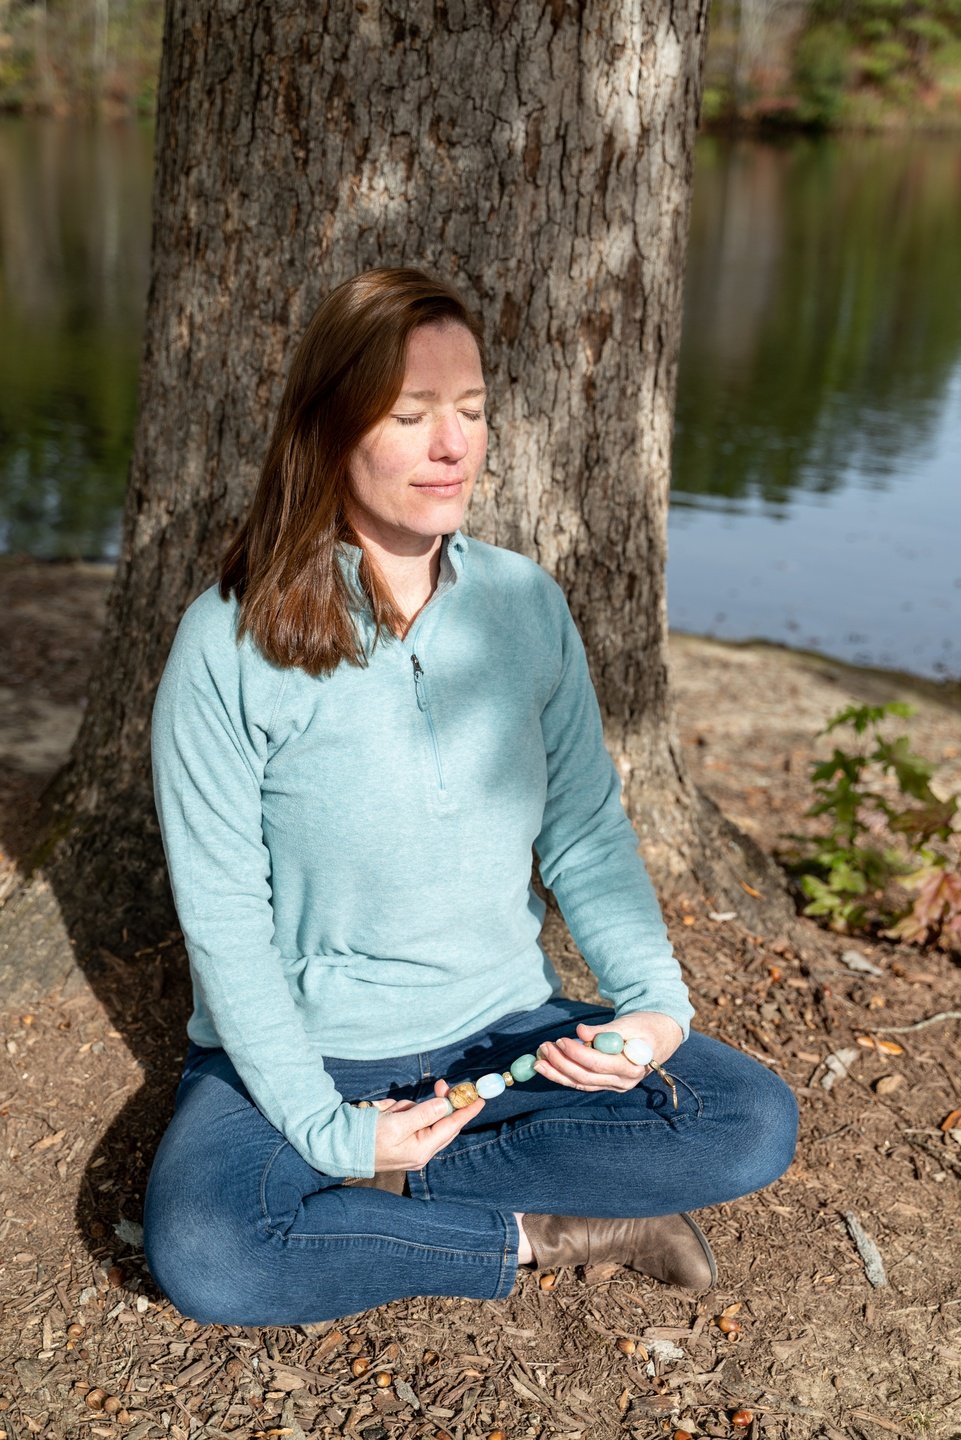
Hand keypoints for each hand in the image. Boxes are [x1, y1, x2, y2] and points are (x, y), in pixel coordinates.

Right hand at [370, 1078, 484, 1171]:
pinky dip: (400, 1111)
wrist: (341, 1147)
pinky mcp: (401, 1139)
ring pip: (423, 1115)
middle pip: (441, 1121)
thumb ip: (423, 1114)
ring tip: (390, 1112)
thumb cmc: (367, 1138)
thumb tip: (444, 1105)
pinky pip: (409, 1117)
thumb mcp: (396, 1124)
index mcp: (422, 1150)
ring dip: (410, 1108)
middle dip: (438, 1102)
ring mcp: (411, 1146)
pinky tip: (385, 1114)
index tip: (480, 1098)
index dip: (466, 1111)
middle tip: (440, 1084)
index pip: (451, 1127)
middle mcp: (420, 1150)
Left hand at [532, 1011, 683, 1093]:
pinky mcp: (605, 1084)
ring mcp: (614, 1086)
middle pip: (586, 1077)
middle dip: (562, 1063)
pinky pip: (581, 1082)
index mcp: (632, 1067)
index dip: (577, 1053)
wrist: (659, 1037)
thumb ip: (604, 1030)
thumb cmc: (644, 1026)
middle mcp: (623, 1082)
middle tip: (544, 1047)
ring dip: (557, 1072)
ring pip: (581, 1083)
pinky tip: (547, 1067)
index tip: (560, 1040)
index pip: (598, 1064)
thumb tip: (580, 1031)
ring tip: (538, 1060)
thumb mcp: (628, 1023)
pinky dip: (563, 1075)